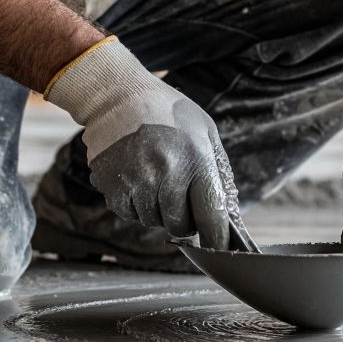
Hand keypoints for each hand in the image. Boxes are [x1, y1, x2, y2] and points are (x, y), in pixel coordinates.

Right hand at [46, 37, 236, 249]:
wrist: (117, 95)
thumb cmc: (168, 112)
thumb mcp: (205, 131)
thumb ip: (219, 171)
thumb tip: (231, 214)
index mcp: (195, 159)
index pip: (211, 214)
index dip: (217, 236)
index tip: (218, 247)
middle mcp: (166, 173)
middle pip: (180, 225)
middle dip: (183, 220)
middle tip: (180, 200)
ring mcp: (136, 181)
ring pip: (153, 221)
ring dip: (157, 210)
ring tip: (155, 180)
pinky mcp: (111, 185)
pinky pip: (129, 214)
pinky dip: (135, 205)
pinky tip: (136, 180)